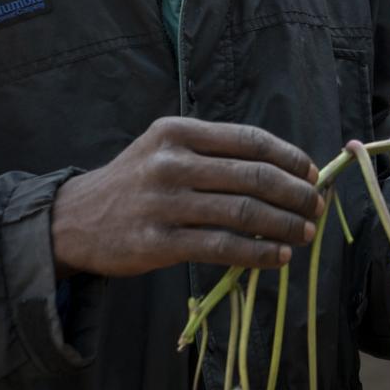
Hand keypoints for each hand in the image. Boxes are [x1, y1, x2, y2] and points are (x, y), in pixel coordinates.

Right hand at [50, 116, 325, 277]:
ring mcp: (164, 203)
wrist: (73, 220)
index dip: (289, 157)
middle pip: (253, 176)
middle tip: (316, 207)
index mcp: (178, 131)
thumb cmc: (133, 184)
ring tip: (306, 233)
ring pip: (243, 212)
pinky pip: (222, 247)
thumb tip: (282, 170)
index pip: (249, 139)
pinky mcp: (158, 242)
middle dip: (296, 193)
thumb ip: (213, 153)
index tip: (312, 173)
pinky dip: (258, 253)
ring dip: (285, 224)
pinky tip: (278, 258)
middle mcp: (172, 162)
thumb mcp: (164, 149)